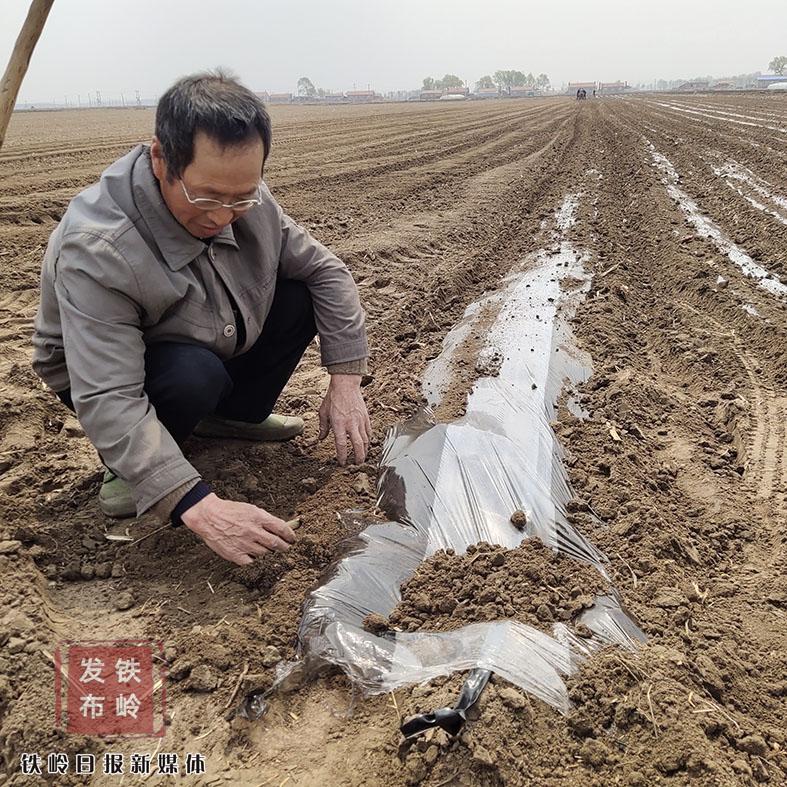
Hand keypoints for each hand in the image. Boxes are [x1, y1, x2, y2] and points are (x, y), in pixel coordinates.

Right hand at [181, 493, 295, 565]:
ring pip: (265, 554)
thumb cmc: (230, 511)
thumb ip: (266, 519)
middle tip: (287, 548)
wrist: (208, 516)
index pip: (281, 528)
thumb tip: (281, 527)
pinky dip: (257, 562)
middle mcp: (253, 531)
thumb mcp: (251, 509)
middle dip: (285, 547)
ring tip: (274, 553)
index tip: (292, 538)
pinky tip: (259, 559)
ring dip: (272, 554)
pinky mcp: (235, 554)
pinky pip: (252, 562)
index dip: (290, 535)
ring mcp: (244, 544)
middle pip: (276, 544)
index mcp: (258, 517)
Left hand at [318, 374, 371, 464]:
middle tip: (357, 464)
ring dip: (364, 450)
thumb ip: (323, 427)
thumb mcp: (323, 412)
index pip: (341, 444)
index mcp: (339, 424)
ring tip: (362, 457)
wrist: (346, 385)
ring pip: (365, 440)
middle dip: (358, 457)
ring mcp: (360, 421)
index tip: (342, 463)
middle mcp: (351, 424)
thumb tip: (321, 438)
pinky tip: (366, 444)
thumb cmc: (333, 398)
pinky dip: (368, 440)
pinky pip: (369, 432)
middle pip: (358, 445)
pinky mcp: (366, 417)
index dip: (342, 456)